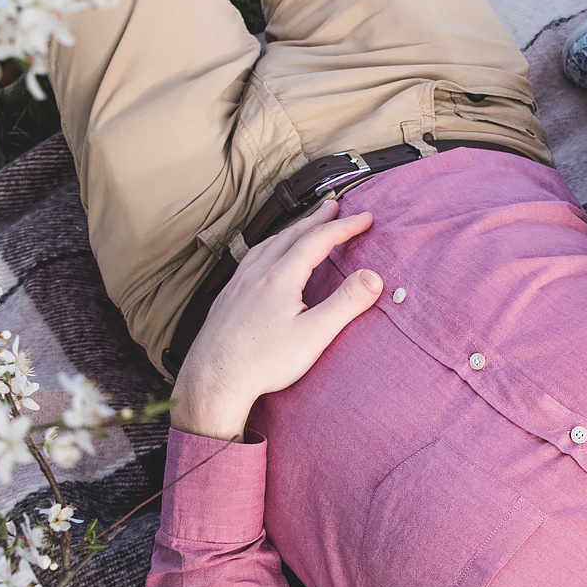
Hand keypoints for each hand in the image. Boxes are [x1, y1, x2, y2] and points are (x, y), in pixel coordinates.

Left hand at [170, 200, 380, 440]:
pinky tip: (266, 257)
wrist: (213, 380)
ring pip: (267, 243)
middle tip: (333, 207)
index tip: (364, 219)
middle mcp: (257, 273)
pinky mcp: (227, 297)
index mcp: (280, 277)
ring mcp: (238, 283)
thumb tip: (373, 277)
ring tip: (303, 226)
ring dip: (291, 230)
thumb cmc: (261, 362)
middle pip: (291, 235)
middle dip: (317, 219)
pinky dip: (268, 246)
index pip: (318, 240)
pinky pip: (250, 258)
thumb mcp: (314, 335)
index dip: (344, 227)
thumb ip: (346, 303)